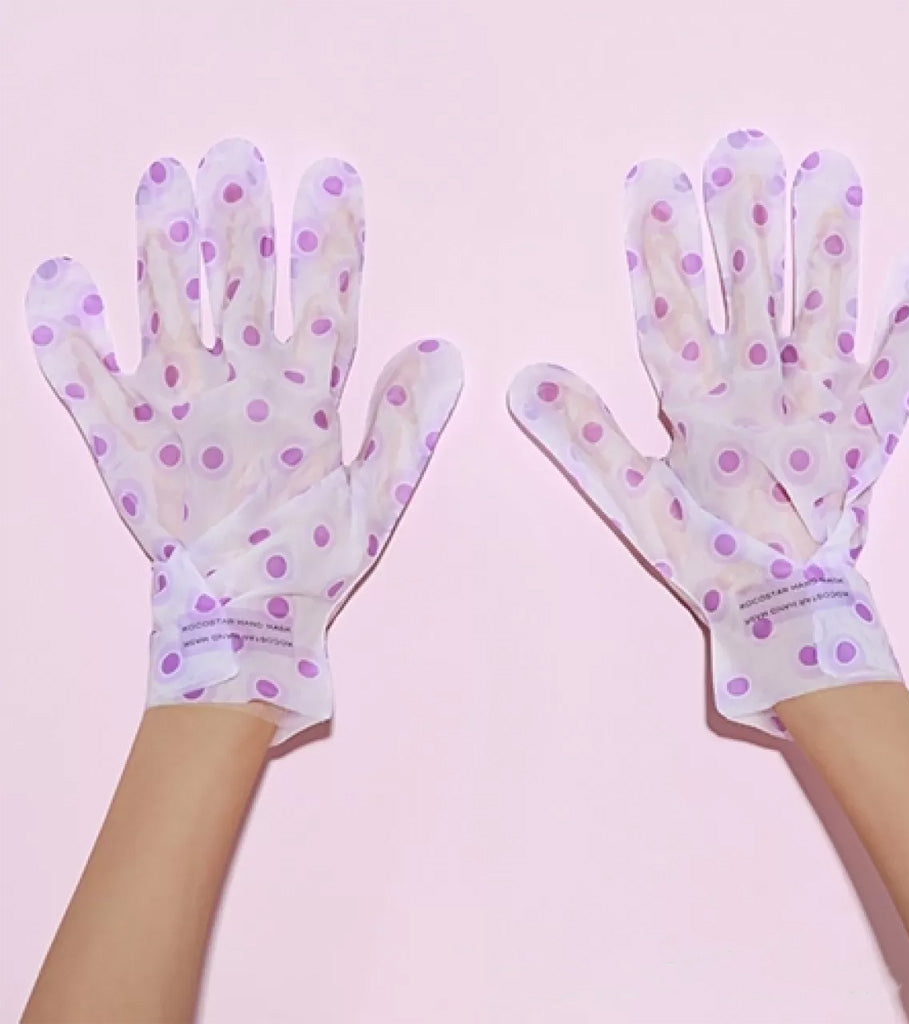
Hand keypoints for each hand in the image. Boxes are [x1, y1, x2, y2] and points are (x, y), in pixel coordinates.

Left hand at [27, 138, 462, 743]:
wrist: (241, 626)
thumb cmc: (312, 563)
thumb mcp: (377, 502)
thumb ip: (405, 425)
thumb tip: (439, 353)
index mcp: (301, 401)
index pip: (323, 299)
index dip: (330, 237)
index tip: (331, 179)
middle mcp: (235, 389)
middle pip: (237, 282)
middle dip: (240, 217)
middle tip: (234, 156)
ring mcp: (171, 409)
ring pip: (163, 306)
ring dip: (161, 241)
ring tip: (162, 180)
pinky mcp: (121, 440)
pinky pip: (81, 376)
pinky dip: (66, 329)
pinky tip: (58, 278)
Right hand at [509, 129, 908, 734]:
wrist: (785, 610)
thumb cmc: (709, 558)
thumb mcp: (635, 502)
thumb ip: (585, 436)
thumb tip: (528, 378)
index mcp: (707, 405)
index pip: (675, 312)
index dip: (660, 251)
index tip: (654, 190)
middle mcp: (768, 390)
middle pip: (752, 292)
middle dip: (744, 223)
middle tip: (743, 155)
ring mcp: (823, 406)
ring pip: (822, 309)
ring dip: (826, 244)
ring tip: (830, 177)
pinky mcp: (866, 431)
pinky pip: (897, 372)